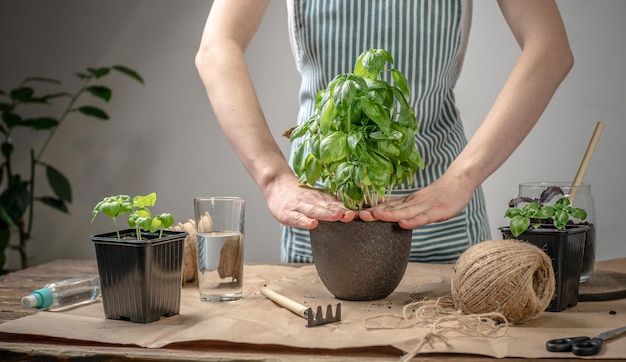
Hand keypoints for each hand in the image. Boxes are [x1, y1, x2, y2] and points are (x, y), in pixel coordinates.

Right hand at [264, 175, 357, 228]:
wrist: (277, 184)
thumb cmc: (299, 195)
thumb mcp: (317, 197)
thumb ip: (332, 204)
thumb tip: (353, 211)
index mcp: (322, 200)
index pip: (338, 205)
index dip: (350, 208)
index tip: (363, 213)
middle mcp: (313, 202)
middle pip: (329, 207)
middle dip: (342, 211)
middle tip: (353, 215)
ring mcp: (300, 207)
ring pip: (315, 210)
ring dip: (327, 214)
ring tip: (338, 216)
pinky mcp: (288, 214)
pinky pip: (297, 218)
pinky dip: (305, 221)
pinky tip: (312, 224)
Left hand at [358, 176, 474, 228]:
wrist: (460, 180)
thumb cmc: (440, 194)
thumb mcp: (420, 201)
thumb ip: (405, 208)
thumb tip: (386, 212)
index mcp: (408, 202)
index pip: (387, 207)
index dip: (372, 211)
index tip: (355, 214)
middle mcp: (414, 203)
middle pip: (392, 209)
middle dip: (375, 213)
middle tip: (358, 216)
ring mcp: (426, 206)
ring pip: (405, 212)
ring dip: (389, 215)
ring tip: (375, 217)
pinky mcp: (438, 211)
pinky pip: (424, 217)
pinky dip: (413, 221)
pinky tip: (403, 224)